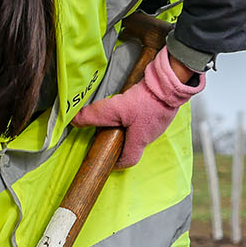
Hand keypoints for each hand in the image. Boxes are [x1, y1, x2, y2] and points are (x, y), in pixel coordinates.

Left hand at [72, 46, 205, 168]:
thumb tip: (74, 120)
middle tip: (108, 131)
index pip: (128, 160)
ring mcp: (157, 123)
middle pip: (132, 144)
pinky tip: (131, 106)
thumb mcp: (116, 108)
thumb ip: (96, 115)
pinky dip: (136, 115)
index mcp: (139, 140)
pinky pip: (145, 119)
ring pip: (139, 131)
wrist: (171, 83)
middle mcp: (150, 135)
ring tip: (118, 116)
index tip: (106, 158)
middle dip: (119, 141)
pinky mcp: (160, 112)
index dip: (116, 162)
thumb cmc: (147, 101)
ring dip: (127, 126)